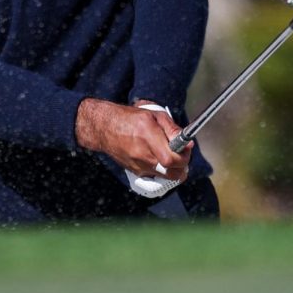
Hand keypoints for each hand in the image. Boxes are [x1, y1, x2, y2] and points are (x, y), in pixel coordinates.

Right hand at [75, 98, 190, 180]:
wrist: (104, 128)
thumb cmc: (130, 118)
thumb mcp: (154, 115)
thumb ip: (173, 129)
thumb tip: (188, 143)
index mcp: (147, 136)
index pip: (172, 159)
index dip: (184, 157)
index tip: (185, 149)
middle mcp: (142, 154)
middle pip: (172, 173)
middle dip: (182, 166)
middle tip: (181, 155)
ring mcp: (138, 165)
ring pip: (165, 177)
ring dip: (173, 169)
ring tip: (170, 156)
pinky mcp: (135, 172)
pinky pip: (155, 176)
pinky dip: (161, 170)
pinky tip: (157, 158)